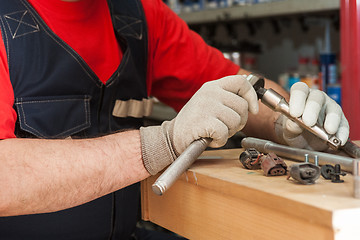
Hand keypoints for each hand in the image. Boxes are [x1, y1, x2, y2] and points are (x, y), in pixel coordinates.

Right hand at [140, 75, 258, 173]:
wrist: (173, 136)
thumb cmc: (194, 122)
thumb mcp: (210, 102)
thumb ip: (227, 98)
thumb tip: (251, 102)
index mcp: (212, 86)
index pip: (241, 82)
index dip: (251, 96)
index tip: (253, 109)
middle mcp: (210, 93)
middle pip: (242, 106)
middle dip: (239, 121)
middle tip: (226, 127)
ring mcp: (207, 106)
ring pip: (236, 121)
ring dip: (229, 132)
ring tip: (216, 132)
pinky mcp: (204, 121)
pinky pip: (225, 133)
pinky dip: (220, 141)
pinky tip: (211, 138)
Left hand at [277, 82, 348, 150]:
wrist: (302, 143)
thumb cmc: (294, 131)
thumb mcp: (288, 131)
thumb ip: (290, 127)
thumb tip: (295, 124)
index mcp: (300, 97)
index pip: (299, 90)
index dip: (297, 99)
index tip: (294, 113)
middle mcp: (316, 99)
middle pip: (317, 97)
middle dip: (313, 109)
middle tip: (308, 122)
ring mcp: (330, 109)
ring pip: (333, 109)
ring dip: (332, 119)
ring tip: (329, 130)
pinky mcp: (340, 122)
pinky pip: (343, 125)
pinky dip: (342, 133)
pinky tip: (339, 139)